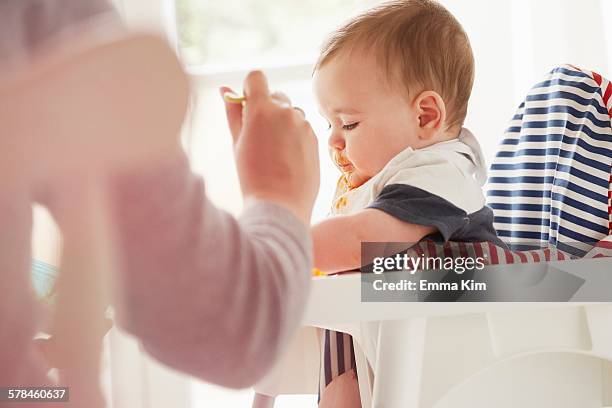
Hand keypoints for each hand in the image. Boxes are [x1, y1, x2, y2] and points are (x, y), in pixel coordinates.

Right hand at [221, 71, 319, 223]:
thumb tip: (225, 90)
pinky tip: (287, 160)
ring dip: (282, 123)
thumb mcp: (237, 143)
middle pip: (275, 95)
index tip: (246, 106)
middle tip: (258, 136)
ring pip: (290, 113)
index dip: (249, 88)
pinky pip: (302, 129)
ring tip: (273, 152)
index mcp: (262, 109)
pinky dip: (294, 137)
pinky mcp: (316, 139)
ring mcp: (304, 125)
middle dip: (266, 108)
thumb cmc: (253, 177)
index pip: (256, 77)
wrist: (281, 206)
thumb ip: (233, 113)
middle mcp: (286, 112)